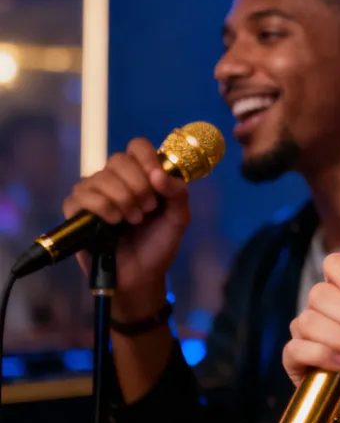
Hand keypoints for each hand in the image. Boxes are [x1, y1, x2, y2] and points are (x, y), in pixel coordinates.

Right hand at [61, 137, 189, 319]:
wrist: (142, 276)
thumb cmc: (159, 244)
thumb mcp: (178, 217)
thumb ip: (177, 193)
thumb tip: (158, 174)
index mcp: (141, 176)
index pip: (137, 146)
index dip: (147, 157)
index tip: (157, 178)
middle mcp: (116, 180)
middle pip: (118, 160)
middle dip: (137, 184)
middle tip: (148, 208)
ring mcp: (94, 195)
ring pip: (100, 177)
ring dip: (122, 198)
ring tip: (133, 219)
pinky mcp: (77, 213)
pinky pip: (80, 196)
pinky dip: (101, 207)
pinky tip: (113, 222)